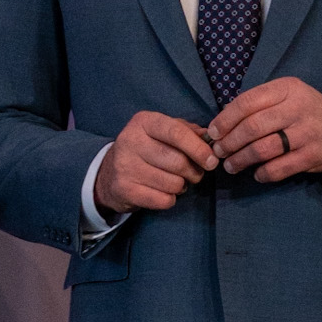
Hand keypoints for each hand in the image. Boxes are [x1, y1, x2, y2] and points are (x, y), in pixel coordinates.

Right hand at [93, 111, 217, 214]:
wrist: (109, 174)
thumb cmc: (146, 150)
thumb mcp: (163, 133)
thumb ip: (187, 132)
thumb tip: (209, 139)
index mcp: (144, 122)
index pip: (176, 133)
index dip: (198, 148)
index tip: (212, 161)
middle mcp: (131, 141)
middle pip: (178, 162)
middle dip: (194, 172)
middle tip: (194, 174)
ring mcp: (125, 166)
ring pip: (174, 183)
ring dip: (182, 186)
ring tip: (175, 182)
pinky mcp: (124, 189)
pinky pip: (163, 200)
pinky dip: (170, 199)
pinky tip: (163, 192)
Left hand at [207, 79, 321, 181]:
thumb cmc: (303, 110)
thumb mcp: (285, 95)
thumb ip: (258, 104)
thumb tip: (221, 123)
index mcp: (286, 89)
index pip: (247, 102)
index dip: (225, 119)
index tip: (213, 132)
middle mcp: (296, 109)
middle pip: (252, 127)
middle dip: (230, 142)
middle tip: (219, 152)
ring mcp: (306, 133)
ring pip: (263, 149)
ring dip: (241, 160)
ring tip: (231, 166)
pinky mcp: (312, 156)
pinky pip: (279, 169)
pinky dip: (263, 174)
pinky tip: (256, 174)